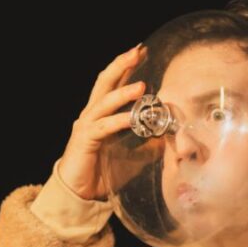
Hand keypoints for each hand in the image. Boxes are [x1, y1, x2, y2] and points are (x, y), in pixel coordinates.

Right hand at [57, 43, 147, 199]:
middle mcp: (92, 115)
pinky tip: (133, 119)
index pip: (115, 84)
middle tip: (138, 52)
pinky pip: (104, 127)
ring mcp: (86, 126)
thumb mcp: (133, 158)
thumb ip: (148, 147)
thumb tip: (167, 138)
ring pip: (105, 102)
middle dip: (121, 65)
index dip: (127, 67)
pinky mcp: (84, 140)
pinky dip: (119, 121)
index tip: (143, 51)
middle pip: (105, 82)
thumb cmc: (102, 174)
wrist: (80, 195)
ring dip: (124, 93)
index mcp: (102, 115)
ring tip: (142, 86)